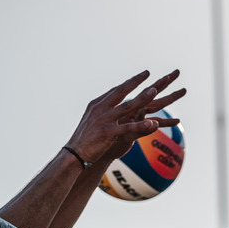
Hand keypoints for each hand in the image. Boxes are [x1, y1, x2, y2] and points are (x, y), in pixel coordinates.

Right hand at [65, 70, 186, 164]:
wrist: (74, 154)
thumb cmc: (86, 138)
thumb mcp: (94, 120)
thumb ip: (104, 111)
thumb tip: (112, 104)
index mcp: (97, 105)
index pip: (116, 90)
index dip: (129, 82)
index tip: (142, 74)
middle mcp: (100, 109)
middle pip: (120, 92)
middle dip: (135, 81)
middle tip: (147, 73)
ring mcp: (103, 120)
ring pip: (126, 107)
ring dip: (141, 98)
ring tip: (154, 91)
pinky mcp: (107, 133)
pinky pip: (127, 128)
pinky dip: (140, 126)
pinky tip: (152, 123)